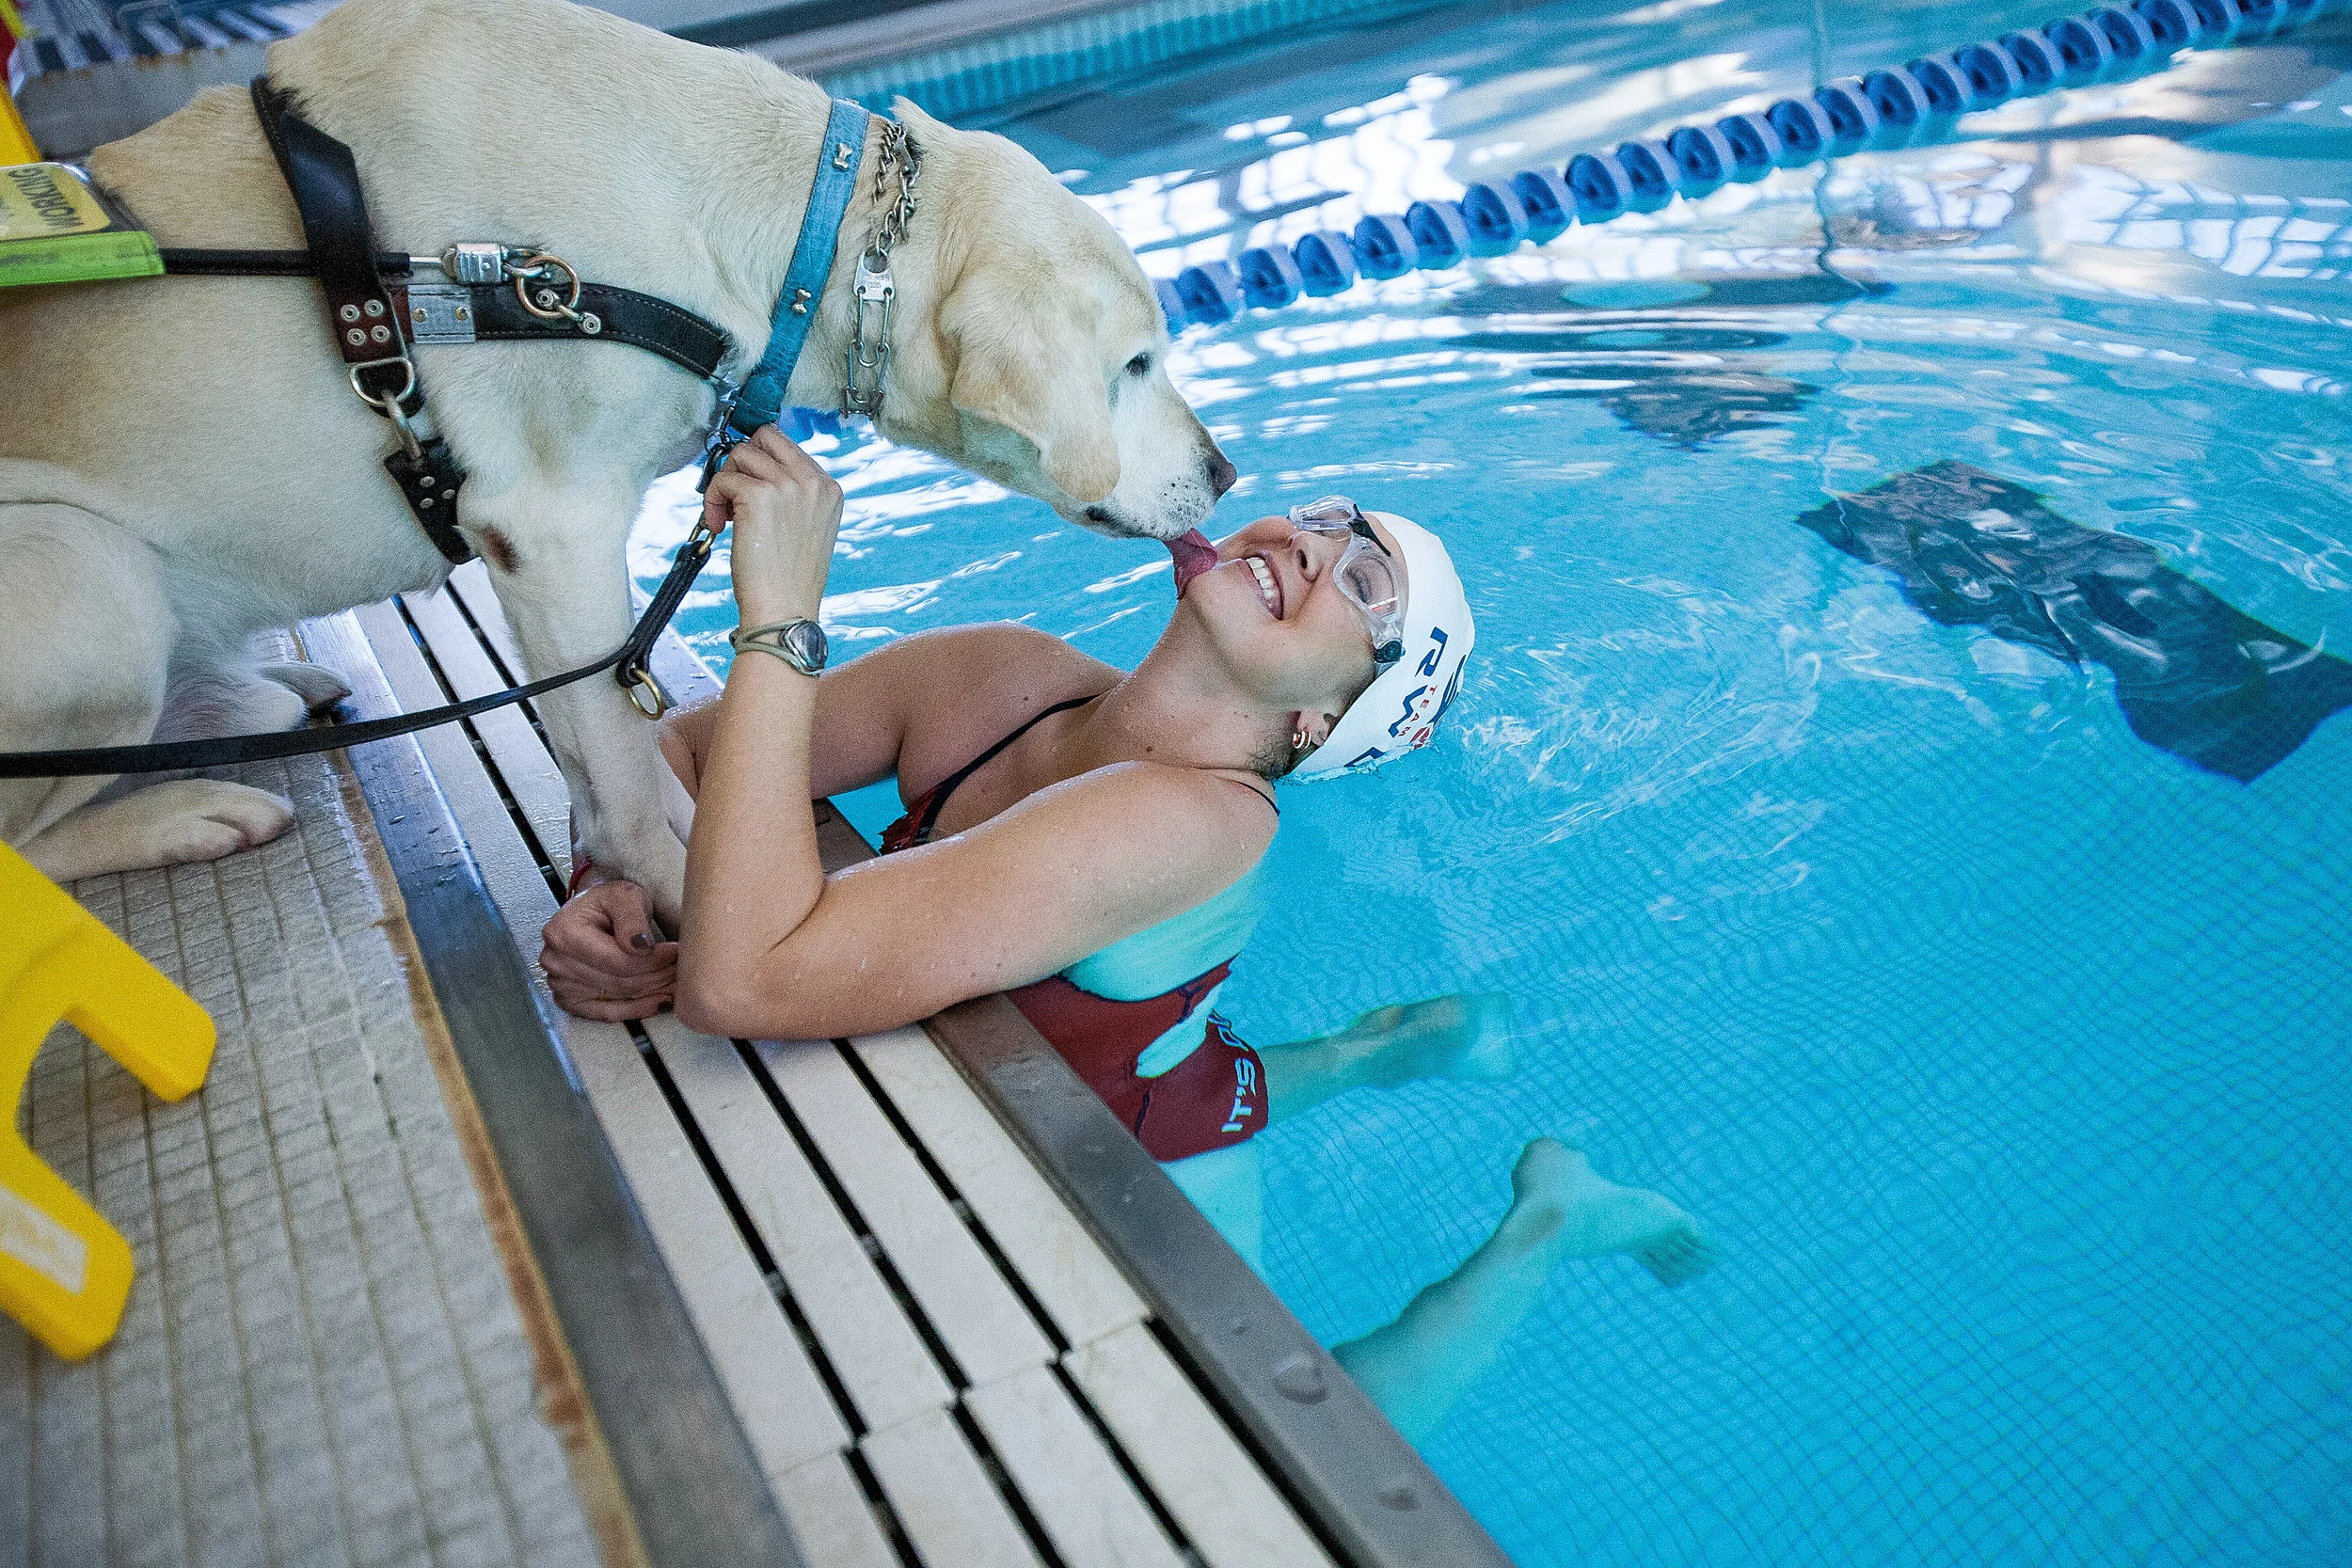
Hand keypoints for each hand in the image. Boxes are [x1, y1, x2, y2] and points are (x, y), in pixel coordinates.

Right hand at [540, 880, 678, 1020]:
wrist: (593, 913)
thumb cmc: (607, 903)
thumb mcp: (624, 896)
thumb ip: (632, 918)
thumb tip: (641, 946)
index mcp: (564, 933)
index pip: (618, 960)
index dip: (653, 961)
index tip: (676, 952)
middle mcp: (557, 961)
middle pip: (620, 981)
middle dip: (658, 976)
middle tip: (684, 970)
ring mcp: (561, 983)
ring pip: (618, 997)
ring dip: (653, 992)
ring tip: (678, 982)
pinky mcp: (570, 999)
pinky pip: (606, 1013)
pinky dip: (636, 1009)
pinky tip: (659, 1002)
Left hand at [703, 425, 843, 624]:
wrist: (784, 609)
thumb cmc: (790, 578)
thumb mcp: (807, 527)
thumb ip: (793, 495)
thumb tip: (755, 471)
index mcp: (828, 488)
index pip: (786, 445)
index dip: (759, 463)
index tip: (747, 491)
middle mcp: (812, 481)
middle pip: (764, 437)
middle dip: (742, 463)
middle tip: (734, 497)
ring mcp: (788, 485)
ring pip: (740, 454)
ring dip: (724, 482)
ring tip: (725, 516)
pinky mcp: (759, 495)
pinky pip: (723, 479)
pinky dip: (712, 500)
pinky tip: (717, 526)